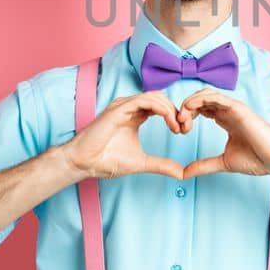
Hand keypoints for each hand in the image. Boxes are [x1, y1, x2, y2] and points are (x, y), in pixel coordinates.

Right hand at [64, 92, 184, 179]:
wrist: (84, 163)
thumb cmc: (106, 160)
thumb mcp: (141, 162)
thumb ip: (161, 165)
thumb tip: (181, 173)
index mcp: (135, 116)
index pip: (161, 107)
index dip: (175, 116)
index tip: (184, 131)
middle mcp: (130, 108)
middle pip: (161, 98)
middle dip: (176, 111)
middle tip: (185, 128)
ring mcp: (124, 106)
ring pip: (155, 96)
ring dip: (170, 109)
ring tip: (177, 126)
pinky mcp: (119, 108)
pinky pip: (145, 100)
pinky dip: (161, 108)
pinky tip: (169, 121)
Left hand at [177, 88, 269, 177]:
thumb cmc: (257, 159)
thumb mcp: (222, 163)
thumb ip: (203, 165)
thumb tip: (184, 173)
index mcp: (225, 120)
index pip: (201, 109)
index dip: (187, 116)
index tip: (180, 131)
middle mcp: (228, 111)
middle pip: (200, 100)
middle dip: (185, 110)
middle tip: (178, 125)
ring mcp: (233, 108)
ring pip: (205, 95)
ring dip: (189, 103)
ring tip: (182, 118)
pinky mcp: (237, 107)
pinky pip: (215, 96)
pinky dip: (199, 99)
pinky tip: (190, 109)